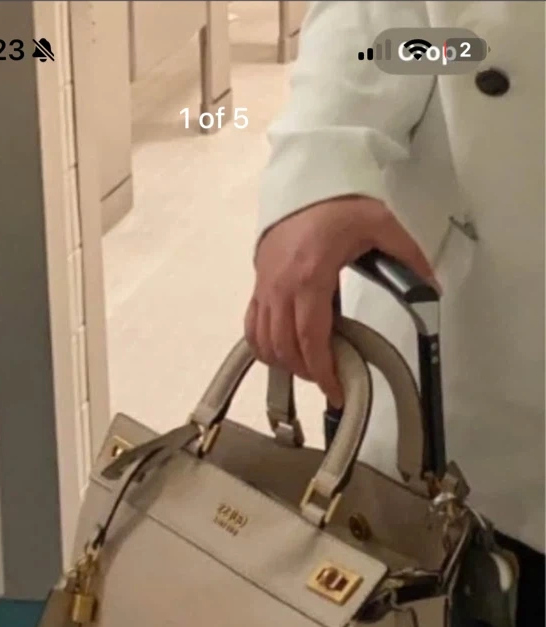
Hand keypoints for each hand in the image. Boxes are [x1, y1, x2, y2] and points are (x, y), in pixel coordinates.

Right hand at [245, 196, 436, 407]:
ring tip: (310, 366)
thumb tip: (431, 289)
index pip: (310, 340)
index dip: (322, 372)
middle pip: (285, 348)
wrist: (308, 177)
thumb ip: (409, 259)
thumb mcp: (382, 226)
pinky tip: (283, 352)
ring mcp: (265, 285)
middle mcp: (281, 285)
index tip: (336, 390)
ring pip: (264, 342)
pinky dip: (264, 346)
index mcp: (311, 276)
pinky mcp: (258, 282)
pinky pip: (252, 326)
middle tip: (331, 379)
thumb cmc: (340, 202)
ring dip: (285, 362)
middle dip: (308, 371)